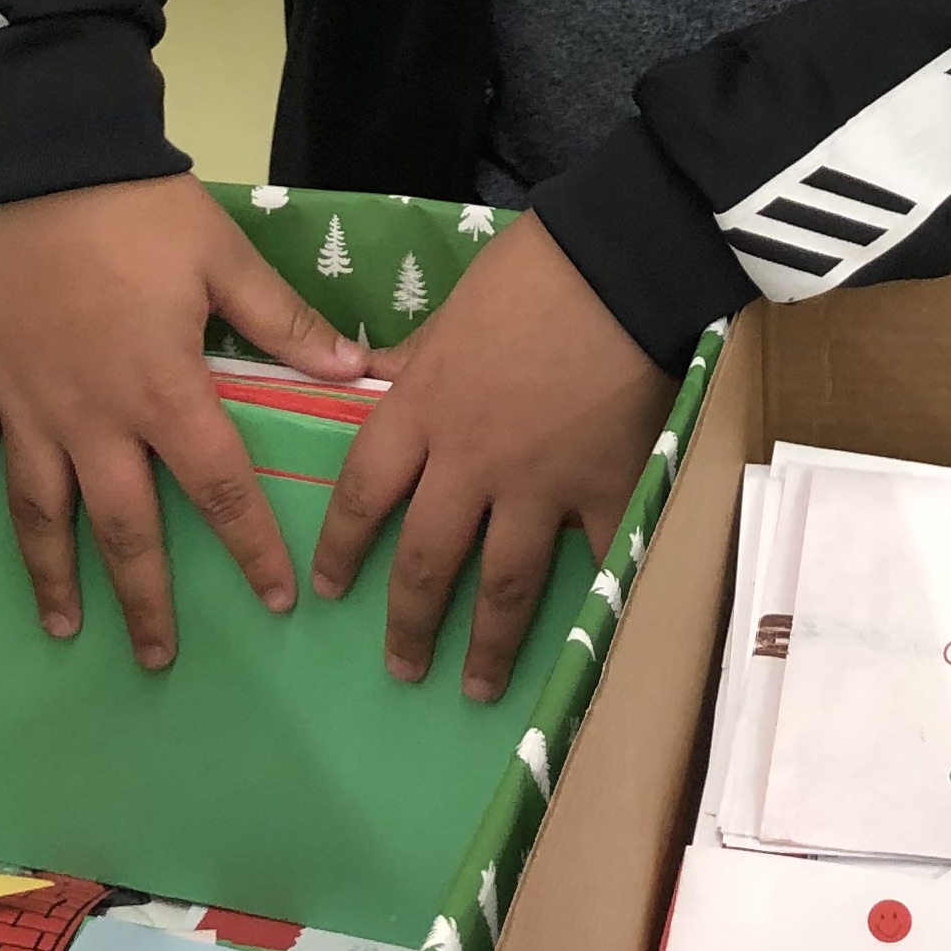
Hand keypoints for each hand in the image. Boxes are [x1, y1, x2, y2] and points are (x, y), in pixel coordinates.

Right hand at [0, 174, 369, 670]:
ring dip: (53, 574)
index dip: (249, 546)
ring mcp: (25, 405)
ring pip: (39, 511)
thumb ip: (285, 323)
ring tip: (65, 627)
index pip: (218, 487)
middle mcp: (92, 418)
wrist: (38, 162)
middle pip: (122, 527)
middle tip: (158, 658)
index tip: (275, 599)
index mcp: (163, 390)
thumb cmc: (138, 209)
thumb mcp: (225, 256)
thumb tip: (359, 371)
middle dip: (144, 599)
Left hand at [308, 212, 676, 701]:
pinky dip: (593, 598)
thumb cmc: (529, 272)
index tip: (329, 587)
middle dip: (409, 622)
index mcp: (422, 410)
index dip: (342, 547)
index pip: (362, 494)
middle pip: (427, 560)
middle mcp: (470, 462)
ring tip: (477, 686)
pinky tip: (584, 637)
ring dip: (487, 644)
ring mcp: (540, 484)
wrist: (621, 263)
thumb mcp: (450, 308)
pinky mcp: (606, 488)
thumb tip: (369, 377)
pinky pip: (598, 558)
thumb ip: (412, 360)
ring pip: (503, 583)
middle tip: (400, 667)